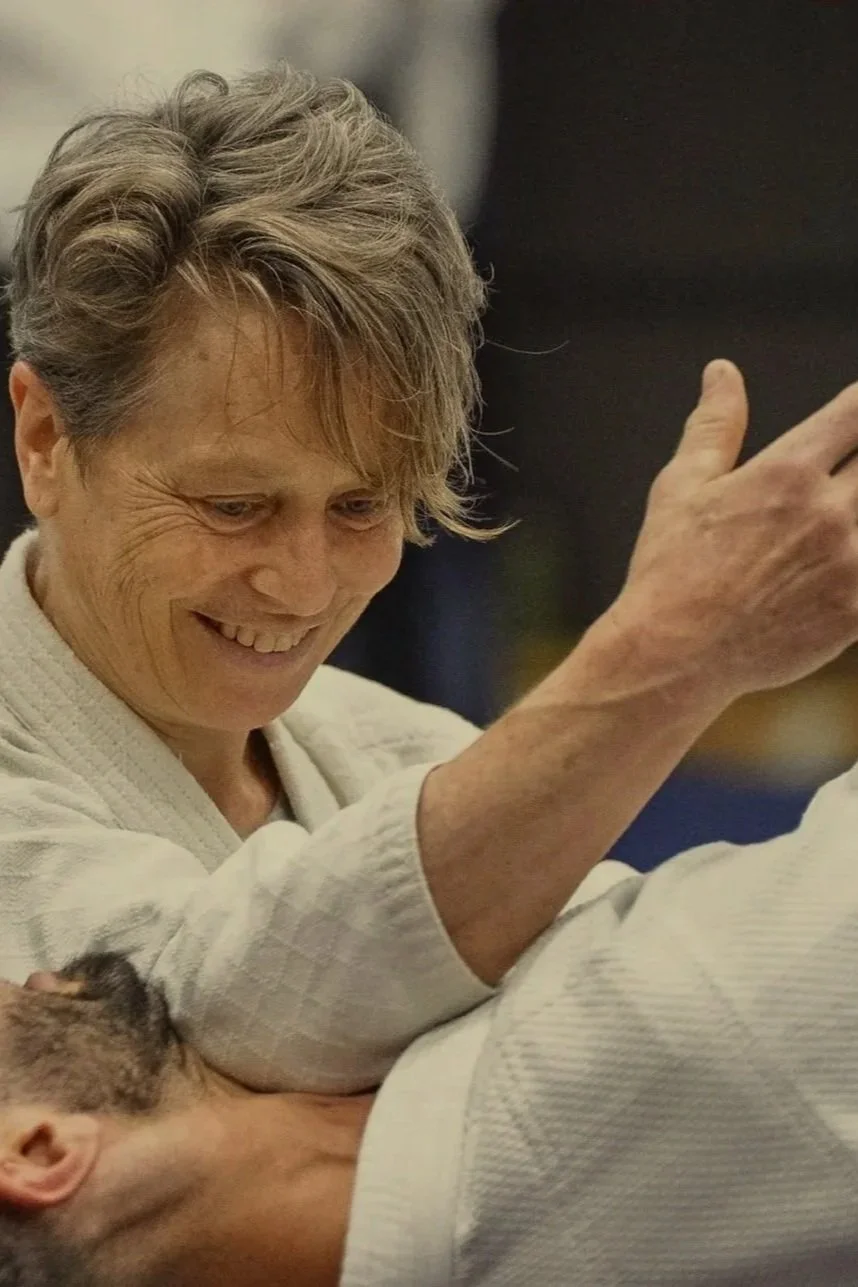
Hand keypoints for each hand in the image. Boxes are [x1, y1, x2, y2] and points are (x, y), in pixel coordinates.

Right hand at [614, 360, 857, 702]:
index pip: (856, 413)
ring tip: (844, 520)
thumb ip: (715, 424)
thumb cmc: (670, 570)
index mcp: (787, 472)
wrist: (674, 655)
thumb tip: (723, 373)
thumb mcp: (683, 486)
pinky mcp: (856, 612)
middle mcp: (828, 512)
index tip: (857, 414)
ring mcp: (849, 564)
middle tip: (850, 473)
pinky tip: (847, 561)